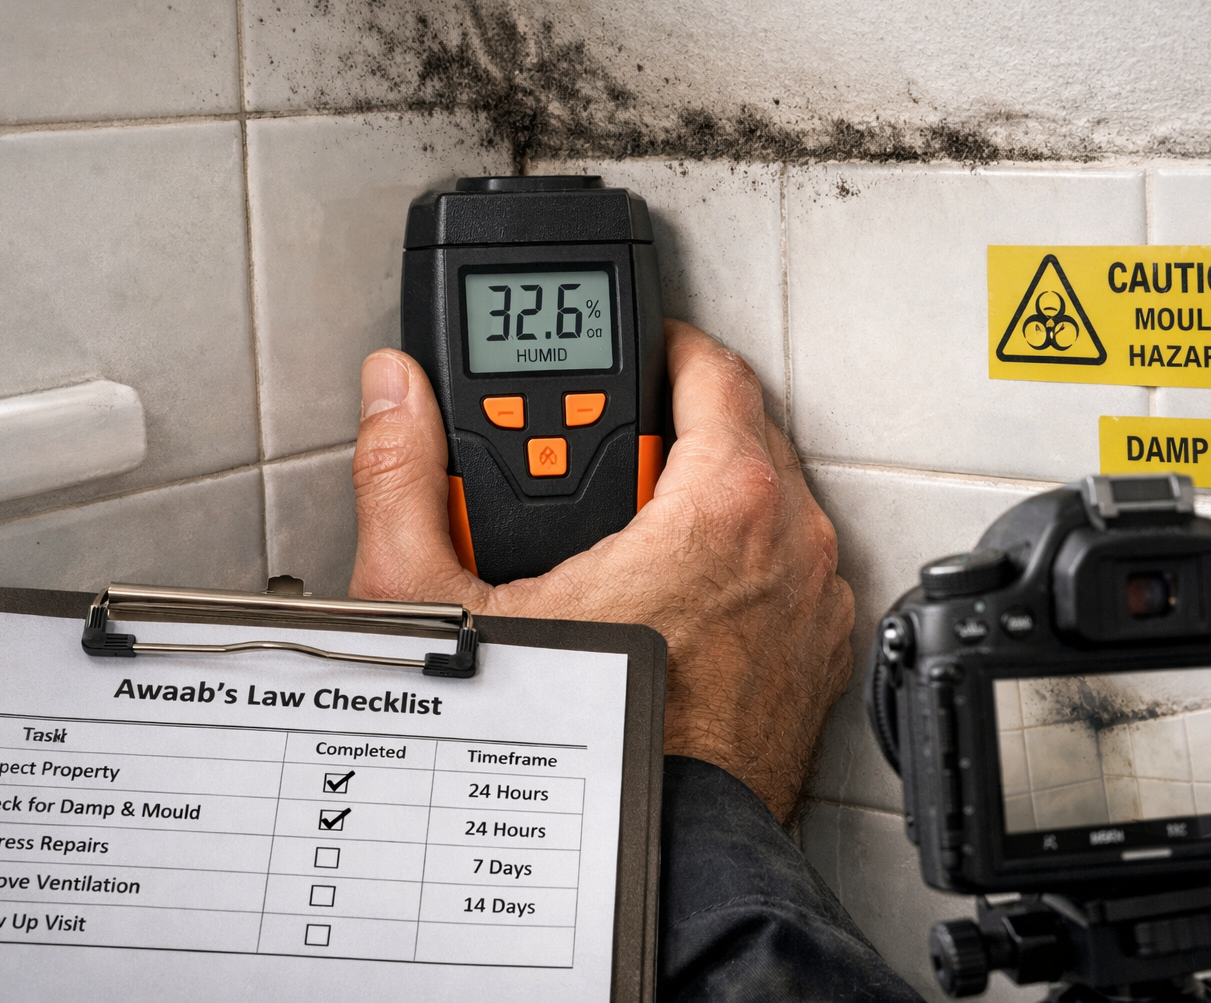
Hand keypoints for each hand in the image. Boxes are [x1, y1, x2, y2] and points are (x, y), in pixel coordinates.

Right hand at [350, 319, 854, 821]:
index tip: (627, 355)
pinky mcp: (816, 650)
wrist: (664, 859)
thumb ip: (408, 481)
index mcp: (722, 504)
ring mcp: (814, 600)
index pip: (711, 369)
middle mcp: (790, 542)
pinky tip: (674, 590)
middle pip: (741, 431)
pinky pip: (785, 567)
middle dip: (676, 425)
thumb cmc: (576, 742)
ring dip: (709, 494)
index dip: (659, 350)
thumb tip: (393, 400)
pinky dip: (741, 560)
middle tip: (607, 455)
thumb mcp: (446, 603)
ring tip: (630, 528)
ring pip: (770, 499)